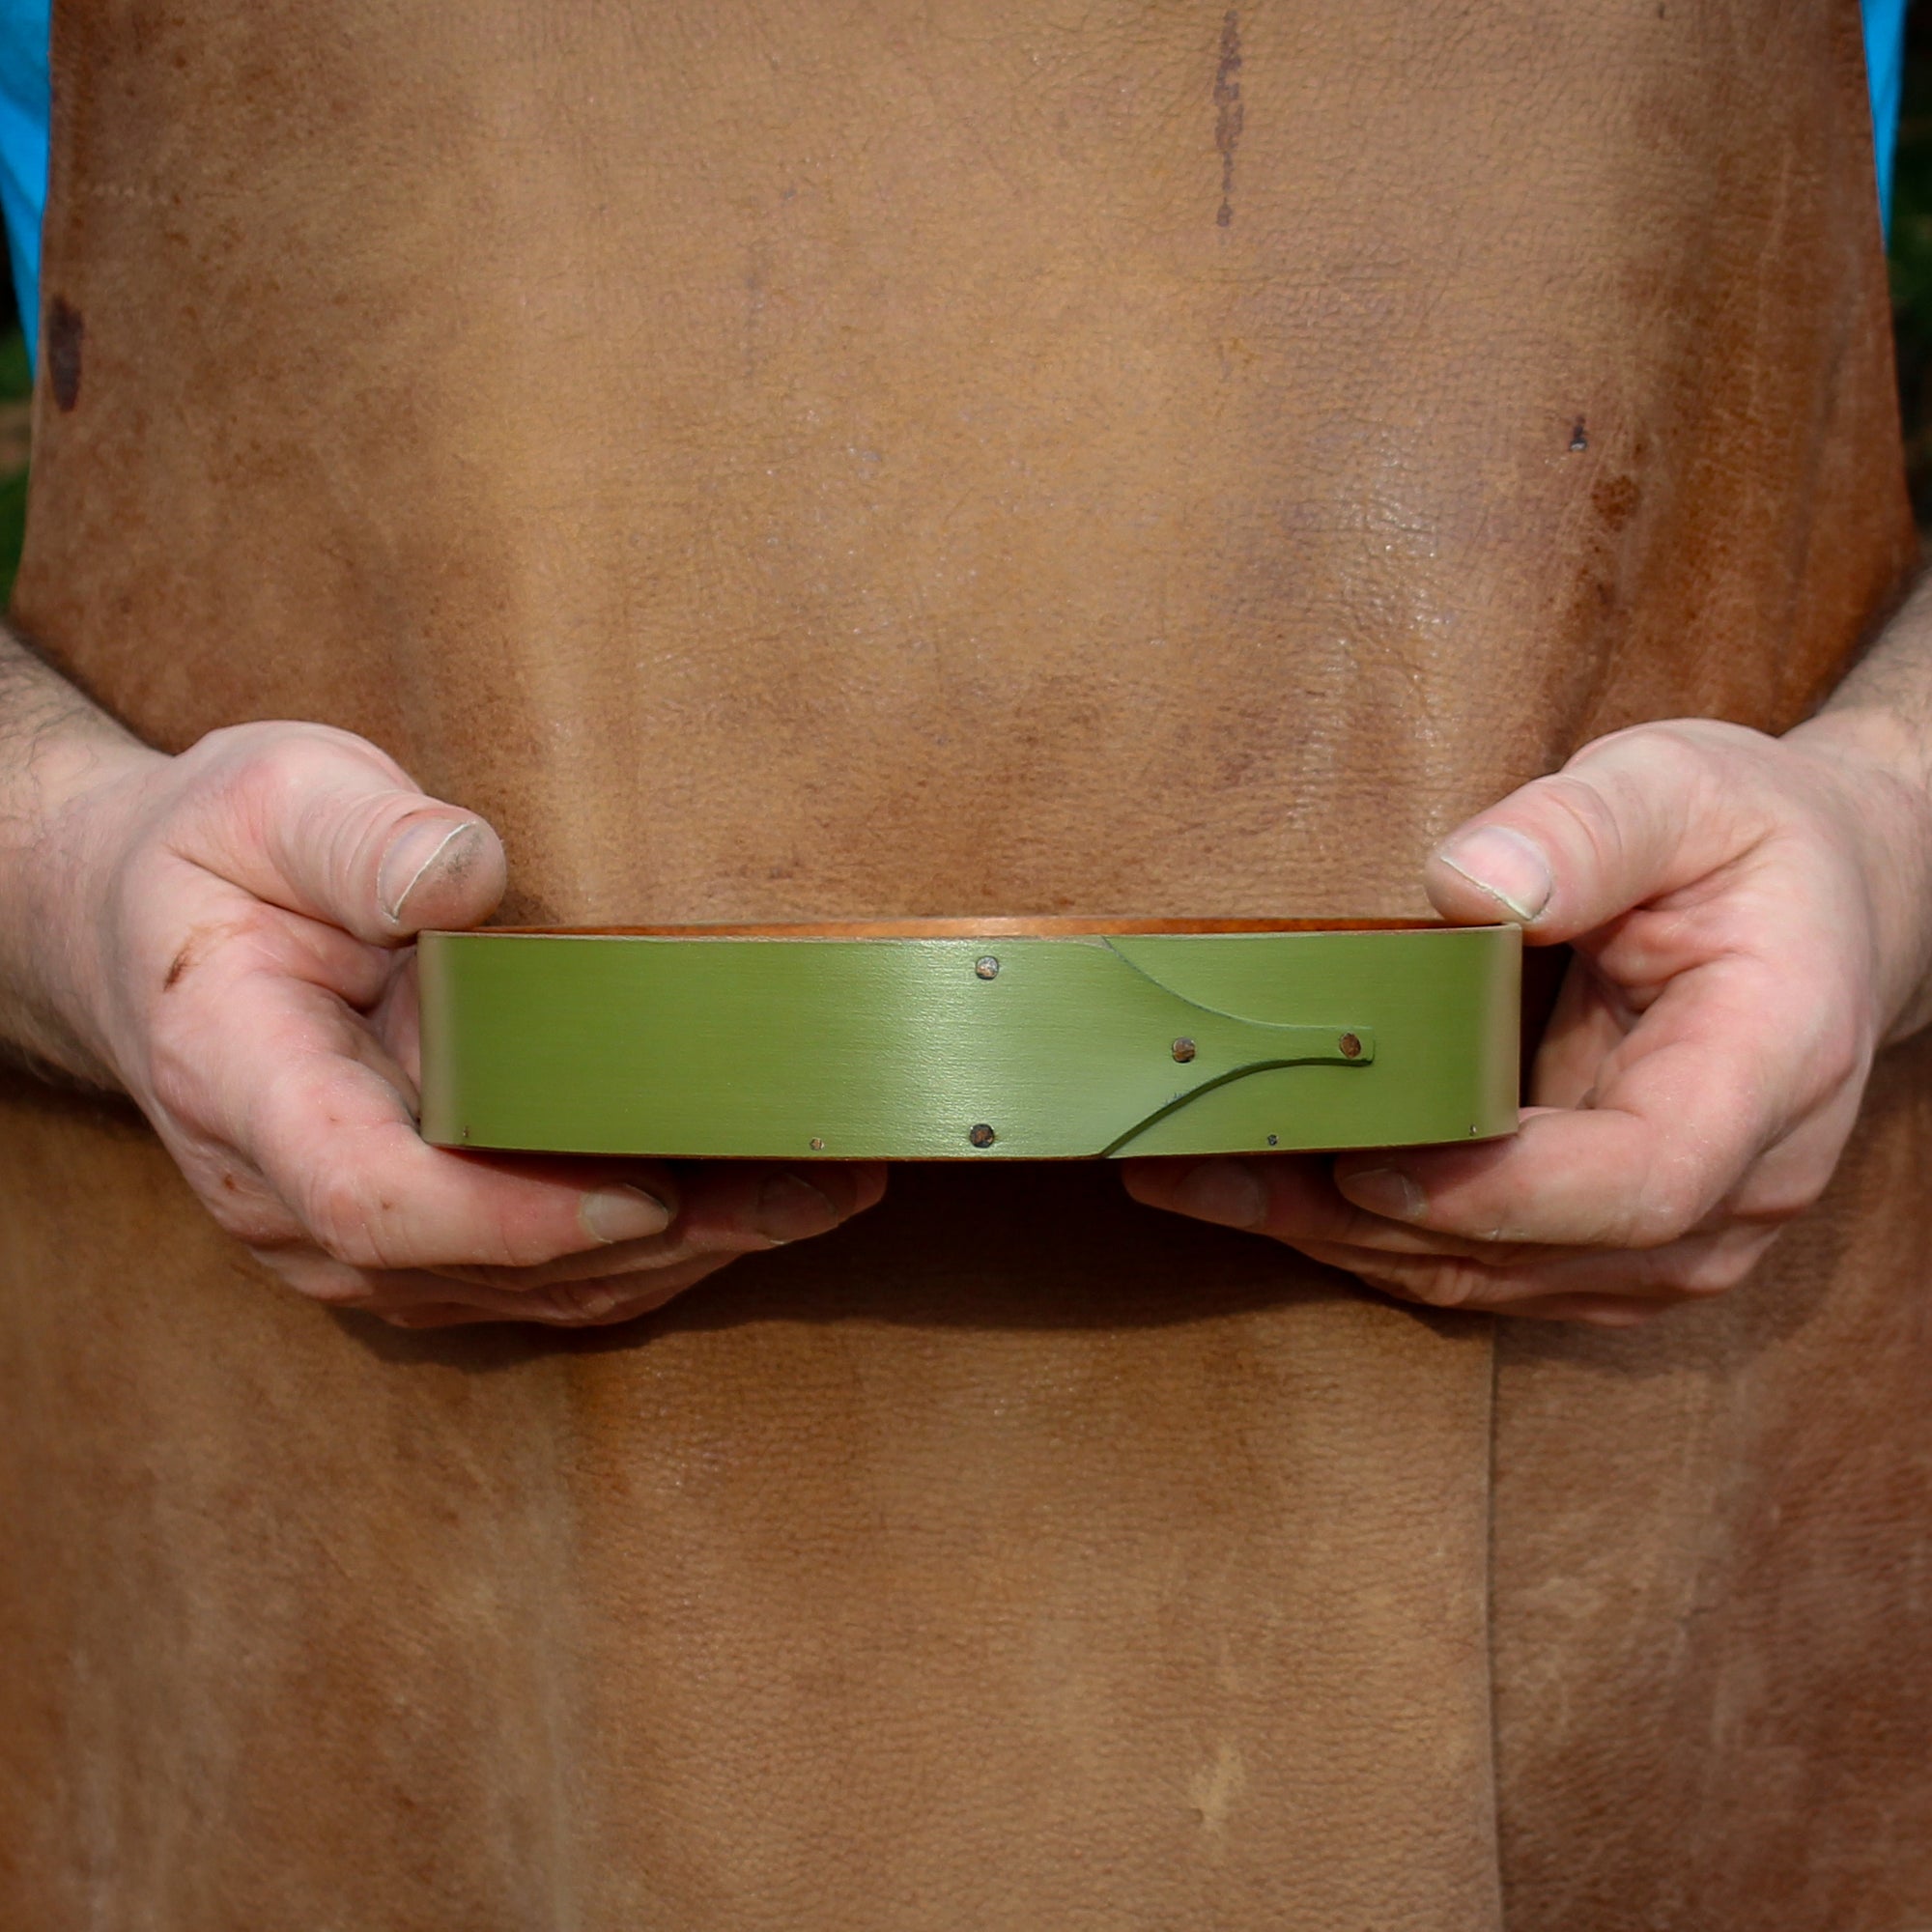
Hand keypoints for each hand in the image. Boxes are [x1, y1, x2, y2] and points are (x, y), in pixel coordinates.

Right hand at [21, 718, 884, 1327]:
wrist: (148, 938)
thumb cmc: (217, 859)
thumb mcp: (273, 800)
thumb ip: (363, 840)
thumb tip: (463, 875)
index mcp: (241, 1077)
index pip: (373, 1193)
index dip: (517, 1213)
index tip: (647, 1190)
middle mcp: (286, 1193)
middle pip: (482, 1262)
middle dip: (659, 1236)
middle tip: (813, 1186)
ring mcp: (342, 1235)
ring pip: (525, 1290)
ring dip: (682, 1254)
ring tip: (825, 1193)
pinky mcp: (405, 1242)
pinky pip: (532, 1276)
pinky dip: (648, 1249)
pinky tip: (754, 1204)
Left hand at [1122, 715, 1931, 1324]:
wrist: (1831, 906)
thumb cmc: (1753, 838)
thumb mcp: (1684, 786)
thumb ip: (1586, 830)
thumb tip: (1467, 883)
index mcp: (1770, 1065)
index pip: (1644, 1179)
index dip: (1498, 1191)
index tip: (1366, 1164)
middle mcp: (1739, 1183)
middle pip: (1541, 1252)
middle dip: (1360, 1222)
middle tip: (1202, 1168)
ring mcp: (1685, 1233)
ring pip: (1498, 1281)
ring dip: (1338, 1241)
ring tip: (1191, 1179)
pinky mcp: (1620, 1243)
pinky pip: (1489, 1268)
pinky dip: (1372, 1238)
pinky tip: (1266, 1189)